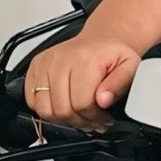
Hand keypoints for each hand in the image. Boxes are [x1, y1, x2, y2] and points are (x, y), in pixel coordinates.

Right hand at [21, 35, 141, 128]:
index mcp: (83, 61)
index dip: (94, 118)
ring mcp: (45, 64)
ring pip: (44, 109)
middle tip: (92, 120)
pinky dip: (46, 109)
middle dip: (79, 121)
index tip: (103, 119)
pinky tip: (63, 106)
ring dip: (62, 119)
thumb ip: (119, 85)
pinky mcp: (35, 67)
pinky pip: (31, 99)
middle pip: (61, 109)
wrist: (102, 39)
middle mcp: (60, 60)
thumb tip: (103, 100)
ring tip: (78, 115)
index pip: (81, 104)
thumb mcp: (129, 68)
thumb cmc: (113, 53)